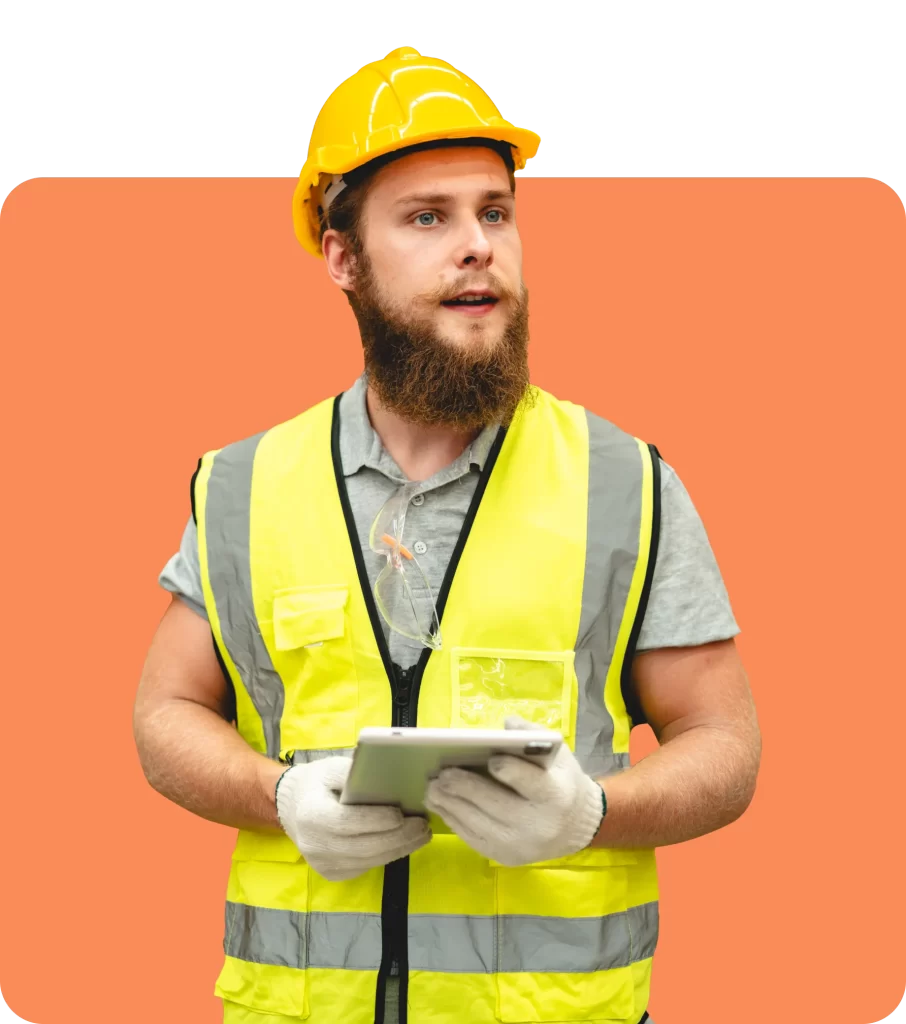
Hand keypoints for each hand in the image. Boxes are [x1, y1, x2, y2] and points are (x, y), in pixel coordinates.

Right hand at [276, 756, 430, 880]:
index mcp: (311, 815)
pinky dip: (388, 854)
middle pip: (363, 847)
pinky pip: (366, 866)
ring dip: (399, 848)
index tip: (400, 814)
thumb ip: (355, 773)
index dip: (374, 821)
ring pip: (369, 861)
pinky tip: (404, 842)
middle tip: (423, 826)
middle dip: (397, 838)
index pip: (347, 822)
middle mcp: (314, 845)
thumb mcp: (332, 768)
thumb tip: (388, 776)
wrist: (294, 808)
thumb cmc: (318, 783)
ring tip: (421, 834)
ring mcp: (323, 864)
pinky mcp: (333, 873)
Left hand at [423, 716, 604, 865]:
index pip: (531, 783)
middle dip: (465, 787)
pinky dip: (454, 820)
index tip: (491, 760)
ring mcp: (521, 845)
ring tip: (432, 788)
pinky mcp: (505, 857)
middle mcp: (539, 824)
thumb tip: (507, 725)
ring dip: (451, 804)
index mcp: (555, 794)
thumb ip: (532, 735)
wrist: (574, 827)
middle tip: (441, 773)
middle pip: (496, 804)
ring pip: (478, 824)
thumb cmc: (561, 782)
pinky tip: (441, 805)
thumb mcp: (557, 755)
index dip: (510, 771)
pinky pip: (473, 839)